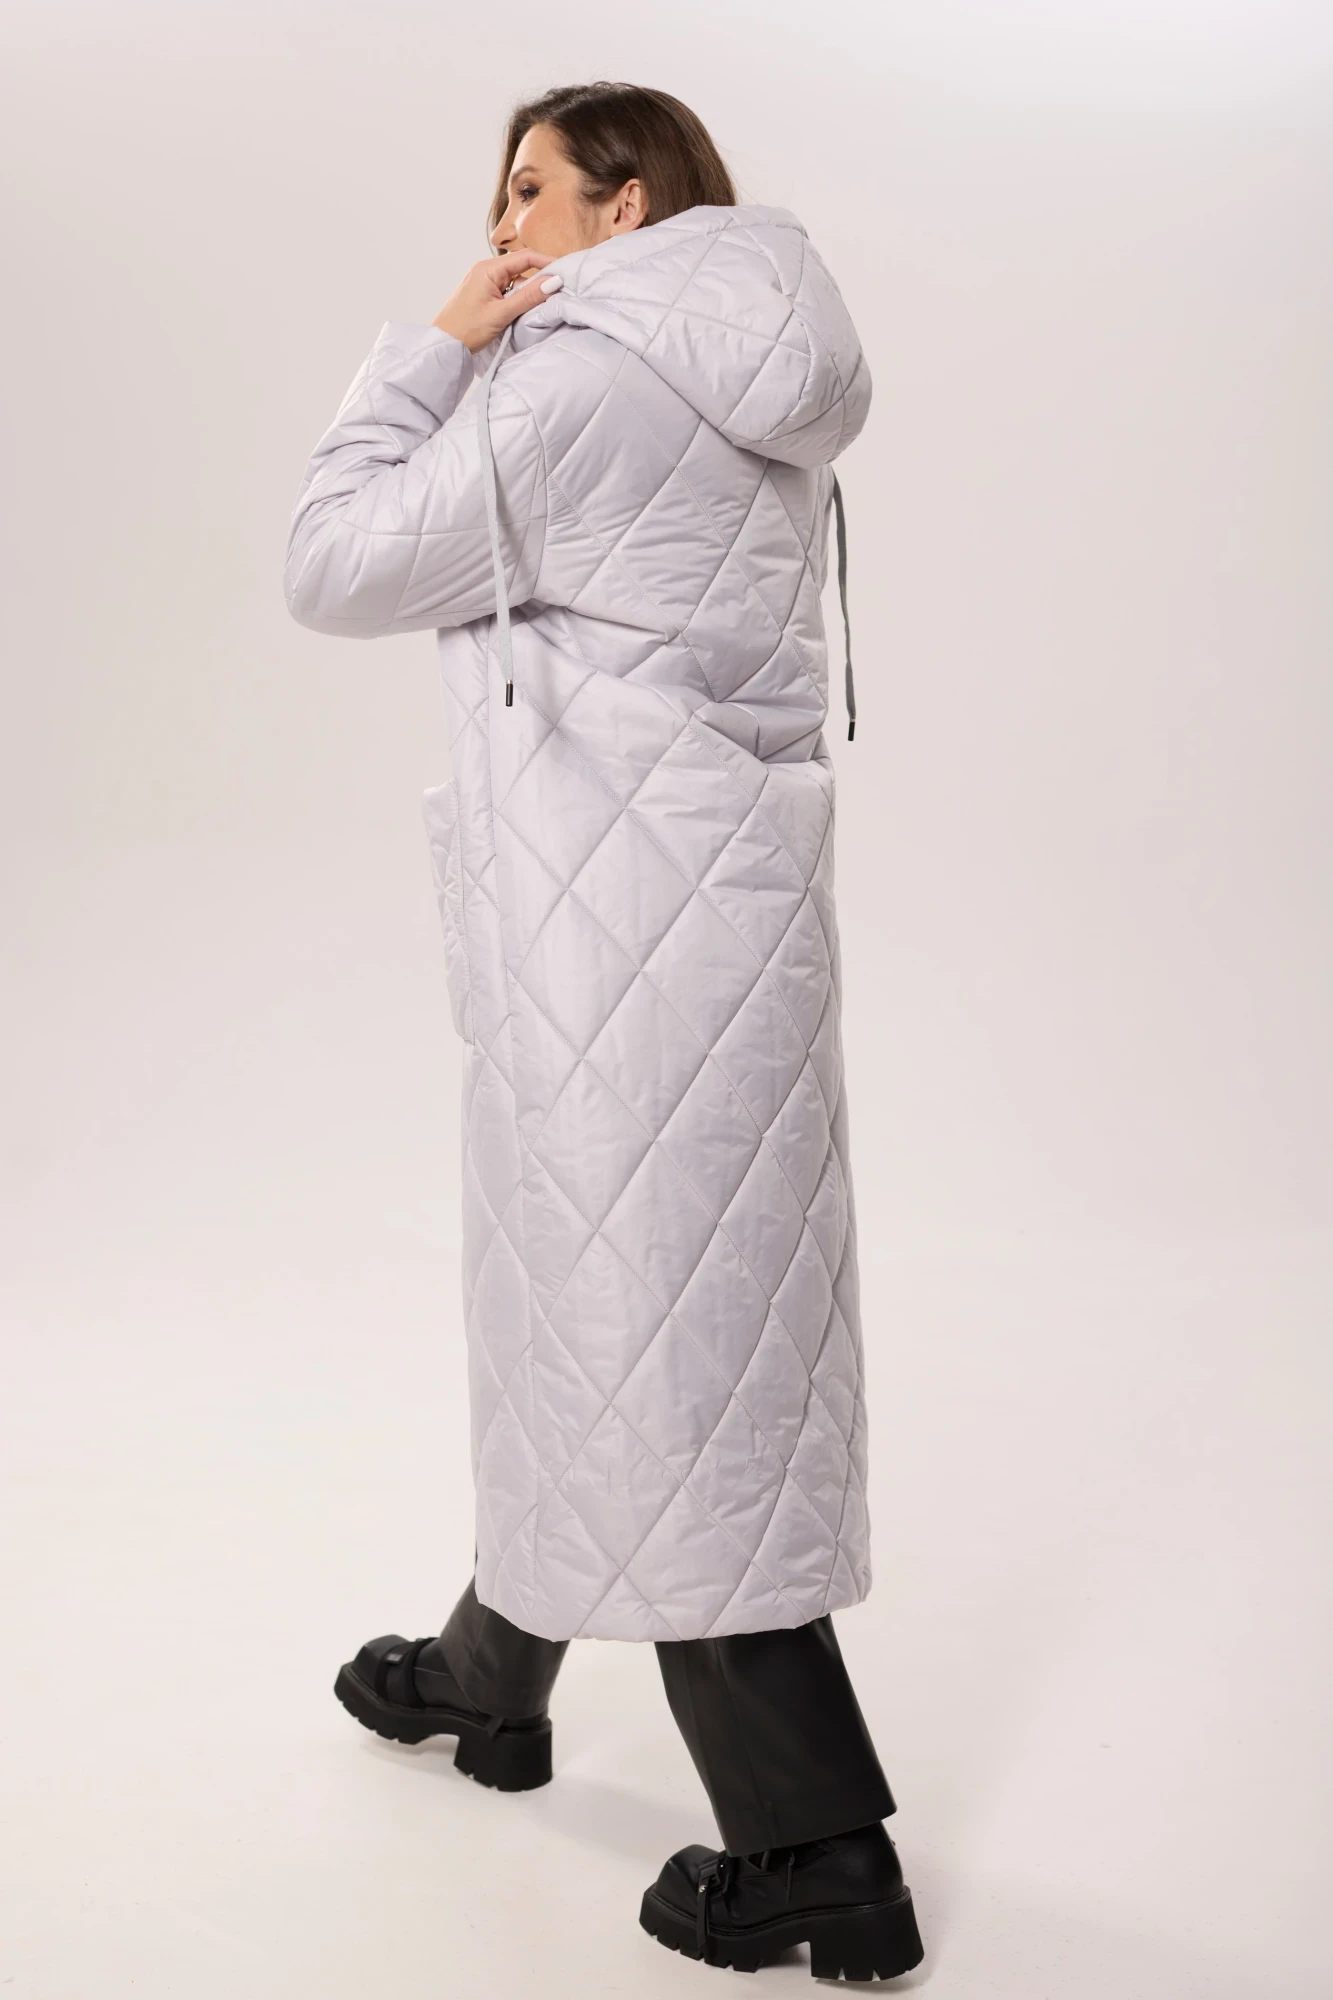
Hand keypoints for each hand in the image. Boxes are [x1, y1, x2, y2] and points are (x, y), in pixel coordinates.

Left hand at [432, 251, 562, 352]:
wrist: (444, 346)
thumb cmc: (466, 329)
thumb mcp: (502, 313)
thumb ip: (528, 297)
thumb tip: (554, 281)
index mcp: (488, 268)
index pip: (525, 257)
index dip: (547, 262)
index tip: (565, 271)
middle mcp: (486, 270)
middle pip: (521, 266)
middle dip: (541, 275)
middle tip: (561, 287)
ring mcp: (484, 282)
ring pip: (516, 280)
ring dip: (530, 289)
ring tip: (546, 300)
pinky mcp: (484, 294)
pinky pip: (508, 290)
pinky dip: (520, 297)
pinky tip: (527, 308)